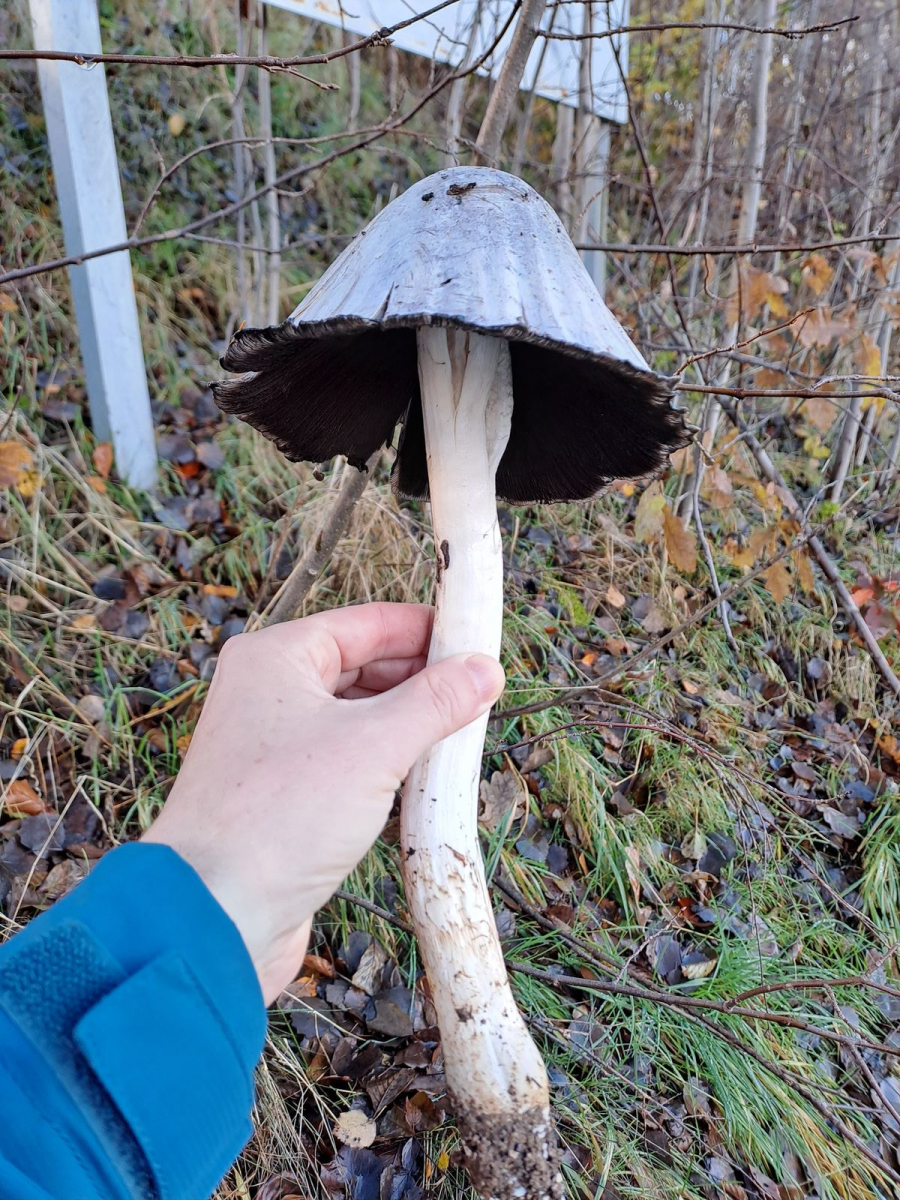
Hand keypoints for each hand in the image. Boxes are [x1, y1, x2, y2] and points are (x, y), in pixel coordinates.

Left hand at [142, 603, 504, 1003]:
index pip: (366, 624)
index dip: (425, 631)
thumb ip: (435, 702)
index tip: (477, 643)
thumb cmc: (282, 815)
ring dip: (405, 725)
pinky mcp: (280, 794)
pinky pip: (343, 760)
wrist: (214, 914)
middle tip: (479, 696)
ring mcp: (270, 745)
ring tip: (460, 736)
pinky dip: (382, 764)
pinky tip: (421, 779)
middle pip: (361, 667)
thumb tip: (485, 668)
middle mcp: (267, 692)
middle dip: (420, 681)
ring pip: (354, 717)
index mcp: (276, 658)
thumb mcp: (374, 746)